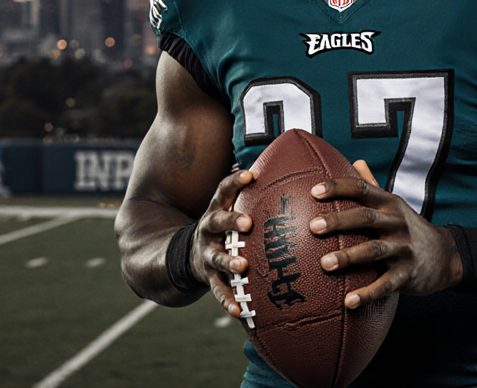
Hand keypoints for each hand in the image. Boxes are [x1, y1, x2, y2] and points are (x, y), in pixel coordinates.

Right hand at [189, 169, 255, 316]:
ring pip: (216, 257)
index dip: (235, 182)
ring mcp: (207, 254)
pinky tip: (240, 312)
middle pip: (217, 221)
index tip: (250, 174)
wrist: (189, 255)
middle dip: (231, 220)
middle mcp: (209, 230)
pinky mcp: (209, 277)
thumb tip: (287, 164)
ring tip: (241, 268)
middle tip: (247, 222)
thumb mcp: (230, 207)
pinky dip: (228, 301)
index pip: (224, 190)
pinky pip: (218, 291)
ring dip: (229, 262)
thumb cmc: (225, 227)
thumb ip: (253, 192)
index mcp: (218, 209)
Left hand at [308, 160, 462, 308]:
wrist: (446, 255)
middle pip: (365, 217)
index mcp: (388, 203)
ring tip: (324, 264)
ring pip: (373, 250)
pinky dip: (368, 293)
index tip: (313, 191)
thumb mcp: (394, 204)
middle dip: (339, 221)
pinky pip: (386, 284)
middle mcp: (396, 222)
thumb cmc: (408, 228)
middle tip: (313, 227)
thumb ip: (373, 185)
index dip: (338, 188)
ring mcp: (403, 248)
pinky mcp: (407, 273)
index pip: (362, 189)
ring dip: (348, 257)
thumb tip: (355, 161)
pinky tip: (349, 302)